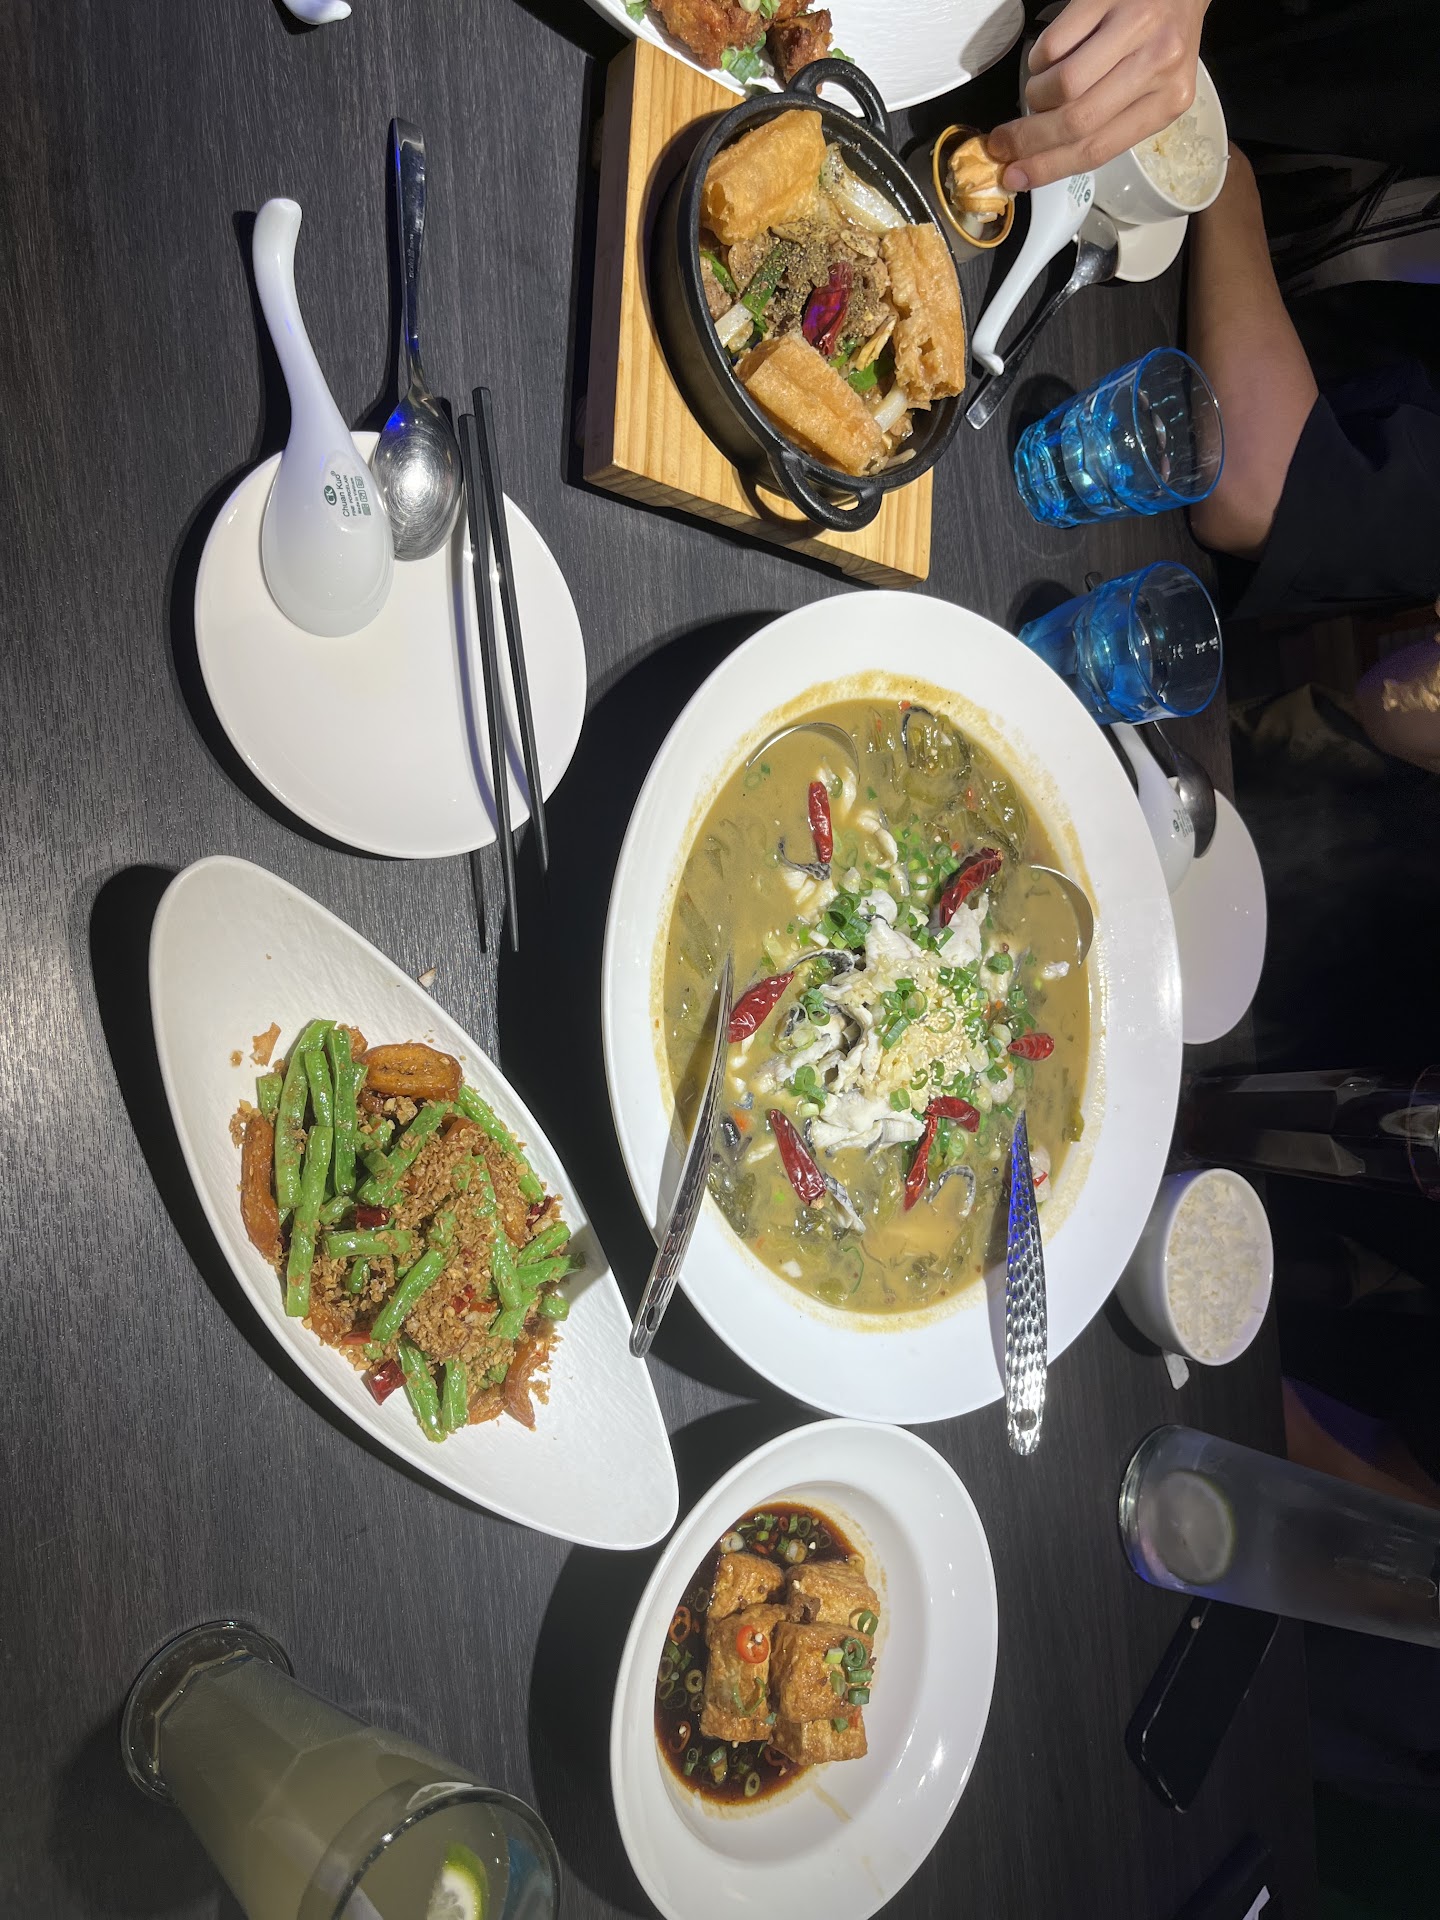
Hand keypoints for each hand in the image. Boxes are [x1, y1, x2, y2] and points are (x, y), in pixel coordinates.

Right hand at [988, 0, 1209, 191]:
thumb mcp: (1150, 89)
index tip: (1015, 175)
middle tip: (1003, 143)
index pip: (1099, 148)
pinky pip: (1055, 41)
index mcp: (1169, 100)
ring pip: (1063, 83)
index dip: (1048, 167)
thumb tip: (1043, 158)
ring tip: (1041, 91)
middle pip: (1076, 120)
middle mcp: (1159, 63)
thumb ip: (1109, 122)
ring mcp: (1135, 25)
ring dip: (1037, 96)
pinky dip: (1040, 59)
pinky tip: (1051, 58)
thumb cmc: (1161, 39)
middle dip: (1029, 138)